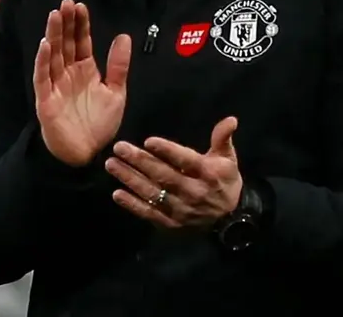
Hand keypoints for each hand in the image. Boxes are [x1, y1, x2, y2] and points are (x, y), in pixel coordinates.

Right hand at [34, 0, 130, 166]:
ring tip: (55, 15)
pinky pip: (43, 77)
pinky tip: (46, 44)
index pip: (81, 42)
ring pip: (53, 56)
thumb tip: (124, 36)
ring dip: (53, 35)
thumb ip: (118, 66)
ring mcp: (56, 86)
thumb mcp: (116, 92)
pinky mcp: (46, 100)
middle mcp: (69, 75)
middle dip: (65, 23)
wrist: (87, 154)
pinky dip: (43, 61)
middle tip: (66, 2)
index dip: (81, 25)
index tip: (80, 6)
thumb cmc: (99, 124)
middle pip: (65, 44)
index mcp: (85, 71)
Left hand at [105, 117, 242, 228]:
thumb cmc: (225, 182)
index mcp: (208, 174)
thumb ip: (223, 138)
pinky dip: (132, 204)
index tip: (148, 141)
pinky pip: (149, 213)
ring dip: (130, 178)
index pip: (186, 161)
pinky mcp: (171, 223)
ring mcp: (181, 210)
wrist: (229, 219)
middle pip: (164, 175)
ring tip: (112, 165)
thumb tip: (231, 119)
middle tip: (119, 148)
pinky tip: (117, 193)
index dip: (168, 151)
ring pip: (152, 193)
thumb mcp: (228, 159)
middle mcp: (194, 192)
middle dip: (140, 161)